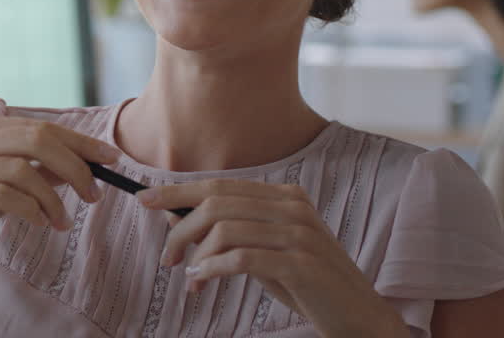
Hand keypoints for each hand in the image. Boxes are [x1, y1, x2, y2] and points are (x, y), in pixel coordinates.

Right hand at [0, 115, 119, 280]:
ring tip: (63, 221)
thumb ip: (33, 169)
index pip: (40, 126)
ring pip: (23, 169)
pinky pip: (4, 195)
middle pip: (36, 139)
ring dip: (54, 198)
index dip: (80, 141)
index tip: (111, 159)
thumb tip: (80, 162)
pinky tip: (41, 223)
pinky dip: (32, 209)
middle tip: (96, 194)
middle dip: (76, 166)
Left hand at [140, 180, 406, 336]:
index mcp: (284, 197)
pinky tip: (202, 282)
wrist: (358, 317)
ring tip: (189, 278)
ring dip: (195, 255)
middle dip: (180, 228)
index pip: (219, 185)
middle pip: (216, 203)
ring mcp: (299, 233)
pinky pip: (240, 257)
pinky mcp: (301, 263)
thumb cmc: (305, 284)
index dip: (177, 191)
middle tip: (167, 257)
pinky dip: (212, 269)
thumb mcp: (261, 252)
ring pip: (224, 229)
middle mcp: (292, 207)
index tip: (144, 200)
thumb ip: (225, 232)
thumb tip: (172, 216)